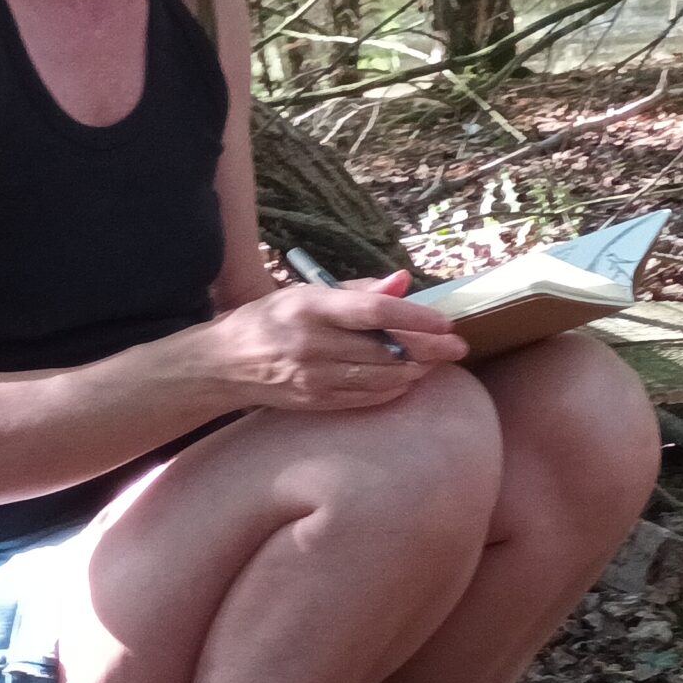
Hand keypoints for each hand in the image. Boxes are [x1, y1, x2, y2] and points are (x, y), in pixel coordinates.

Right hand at [205, 271, 470, 410]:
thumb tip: (403, 280)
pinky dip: (394, 388)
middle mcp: (313, 343)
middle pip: (386, 348)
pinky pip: (367, 397)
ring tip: (436, 360)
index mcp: (311, 307)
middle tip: (457, 346)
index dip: (415, 317)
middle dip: (429, 349)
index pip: (375, 311)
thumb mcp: (307, 293)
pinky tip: (408, 378)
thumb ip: (358, 290)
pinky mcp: (317, 402)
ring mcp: (315, 378)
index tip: (445, 321)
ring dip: (416, 370)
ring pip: (382, 377)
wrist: (225, 364)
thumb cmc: (270, 319)